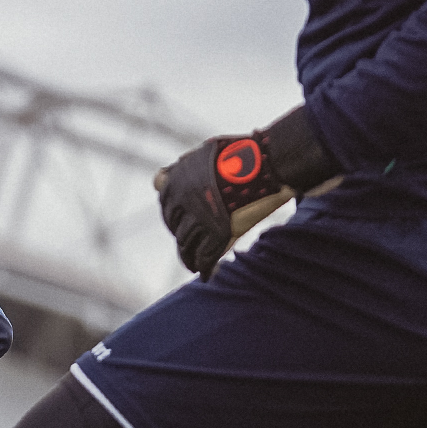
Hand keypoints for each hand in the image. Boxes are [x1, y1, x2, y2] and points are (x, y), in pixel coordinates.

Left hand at [155, 105, 339, 280]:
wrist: (268, 161)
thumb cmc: (241, 155)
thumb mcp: (204, 154)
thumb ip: (181, 168)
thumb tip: (158, 180)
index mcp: (176, 181)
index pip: (166, 205)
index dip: (173, 215)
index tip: (179, 222)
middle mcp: (182, 201)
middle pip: (174, 226)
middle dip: (181, 235)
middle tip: (188, 243)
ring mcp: (200, 218)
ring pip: (186, 244)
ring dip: (188, 256)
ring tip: (192, 264)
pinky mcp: (218, 232)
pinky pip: (205, 255)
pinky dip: (204, 267)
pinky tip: (206, 273)